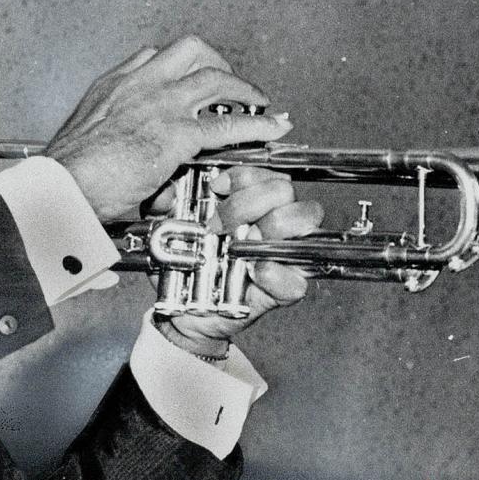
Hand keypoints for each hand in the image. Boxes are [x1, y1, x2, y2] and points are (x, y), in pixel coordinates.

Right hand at [45, 37, 292, 220]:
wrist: (61, 186)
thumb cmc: (64, 173)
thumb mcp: (83, 142)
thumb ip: (109, 142)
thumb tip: (126, 163)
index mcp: (111, 85)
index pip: (152, 56)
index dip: (178, 66)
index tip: (186, 77)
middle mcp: (138, 85)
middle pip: (190, 50)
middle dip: (216, 63)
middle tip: (228, 83)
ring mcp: (161, 105)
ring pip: (215, 78)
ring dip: (243, 89)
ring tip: (257, 102)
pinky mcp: (177, 134)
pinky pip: (228, 125)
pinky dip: (256, 125)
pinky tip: (271, 128)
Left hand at [154, 165, 323, 358]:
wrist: (184, 307)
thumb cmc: (186, 261)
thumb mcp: (174, 223)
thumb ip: (175, 199)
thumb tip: (177, 186)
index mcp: (253, 201)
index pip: (267, 171)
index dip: (244, 176)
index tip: (216, 187)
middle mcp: (274, 222)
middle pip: (285, 191)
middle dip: (248, 202)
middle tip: (218, 224)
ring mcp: (283, 254)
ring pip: (303, 222)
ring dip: (271, 227)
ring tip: (238, 245)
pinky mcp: (282, 291)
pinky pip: (297, 280)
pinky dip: (278, 274)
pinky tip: (256, 271)